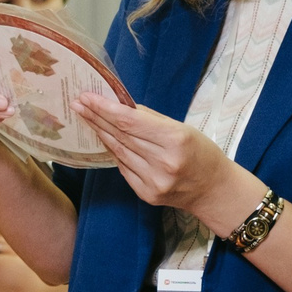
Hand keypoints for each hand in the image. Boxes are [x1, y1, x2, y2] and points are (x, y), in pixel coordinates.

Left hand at [76, 95, 242, 220]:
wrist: (213, 190)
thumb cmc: (201, 153)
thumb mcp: (183, 129)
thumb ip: (151, 119)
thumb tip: (121, 106)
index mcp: (175, 140)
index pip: (130, 122)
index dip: (105, 109)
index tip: (87, 97)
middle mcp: (162, 163)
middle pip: (120, 136)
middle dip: (96, 118)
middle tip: (78, 103)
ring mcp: (153, 182)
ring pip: (119, 152)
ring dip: (100, 133)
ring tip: (86, 117)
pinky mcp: (146, 194)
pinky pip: (124, 168)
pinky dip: (114, 152)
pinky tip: (104, 139)